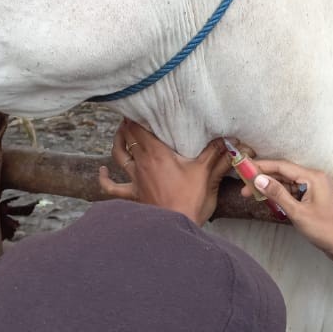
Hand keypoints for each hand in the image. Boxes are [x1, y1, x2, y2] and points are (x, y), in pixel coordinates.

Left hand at [98, 120, 232, 225]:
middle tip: (132, 113)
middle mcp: (141, 163)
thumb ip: (216, 154)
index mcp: (157, 153)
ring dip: (117, 142)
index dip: (136, 115)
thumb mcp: (206, 174)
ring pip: (118, 155)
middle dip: (128, 124)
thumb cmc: (191, 200)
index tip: (139, 104)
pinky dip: (103, 178)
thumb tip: (231, 140)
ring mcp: (134, 179)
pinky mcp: (132, 195)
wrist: (176, 227)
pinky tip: (101, 171)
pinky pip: (111, 186)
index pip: (139, 128)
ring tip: (121, 132)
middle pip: (128, 137)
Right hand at [247, 160, 332, 286]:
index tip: (244, 169)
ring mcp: (315, 188)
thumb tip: (259, 180)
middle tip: (244, 187)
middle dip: (263, 179)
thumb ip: (278, 194)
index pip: (282, 167)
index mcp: (313, 177)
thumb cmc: (326, 230)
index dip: (261, 167)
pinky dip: (281, 195)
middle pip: (284, 173)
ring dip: (270, 188)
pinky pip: (294, 192)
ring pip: (288, 183)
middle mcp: (315, 178)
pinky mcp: (314, 198)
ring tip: (251, 194)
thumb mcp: (298, 212)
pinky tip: (268, 200)